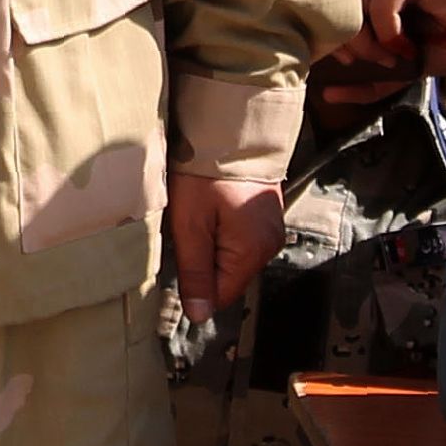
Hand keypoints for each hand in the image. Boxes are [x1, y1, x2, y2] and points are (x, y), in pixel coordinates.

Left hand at [167, 174, 283, 319]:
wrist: (230, 130)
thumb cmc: (205, 174)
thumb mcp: (190, 225)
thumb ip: (195, 272)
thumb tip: (199, 316)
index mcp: (252, 252)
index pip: (221, 295)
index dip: (194, 286)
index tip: (176, 261)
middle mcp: (268, 246)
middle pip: (227, 276)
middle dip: (202, 261)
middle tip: (185, 230)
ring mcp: (269, 231)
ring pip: (231, 257)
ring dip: (210, 245)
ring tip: (197, 216)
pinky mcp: (263, 218)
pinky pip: (239, 240)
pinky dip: (220, 231)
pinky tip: (209, 210)